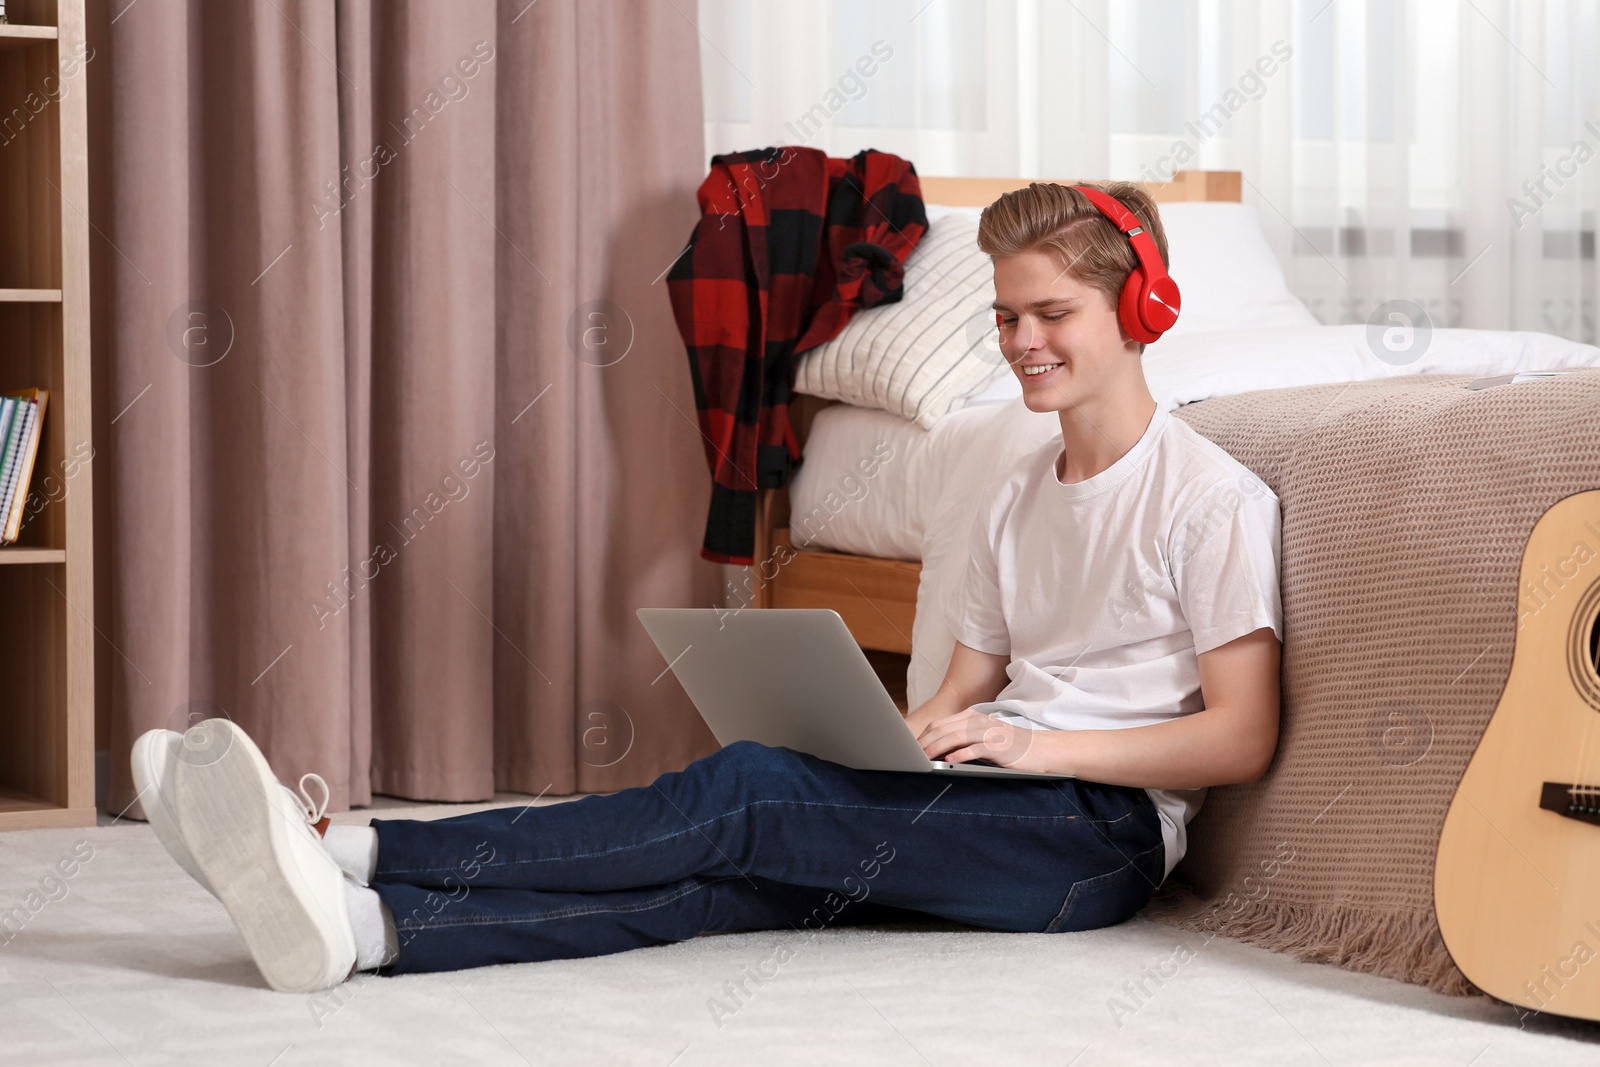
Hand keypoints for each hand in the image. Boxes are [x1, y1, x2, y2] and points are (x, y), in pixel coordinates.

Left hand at [916, 707, 1046, 773]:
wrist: (1039, 750)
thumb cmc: (1008, 746)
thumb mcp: (982, 738)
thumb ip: (962, 740)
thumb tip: (934, 750)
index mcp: (972, 717)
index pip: (940, 724)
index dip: (923, 735)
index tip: (911, 748)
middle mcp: (978, 721)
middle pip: (944, 728)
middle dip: (925, 741)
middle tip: (912, 755)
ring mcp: (989, 732)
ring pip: (955, 737)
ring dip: (937, 748)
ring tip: (925, 758)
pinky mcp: (998, 746)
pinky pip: (975, 749)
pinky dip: (960, 755)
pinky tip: (949, 761)